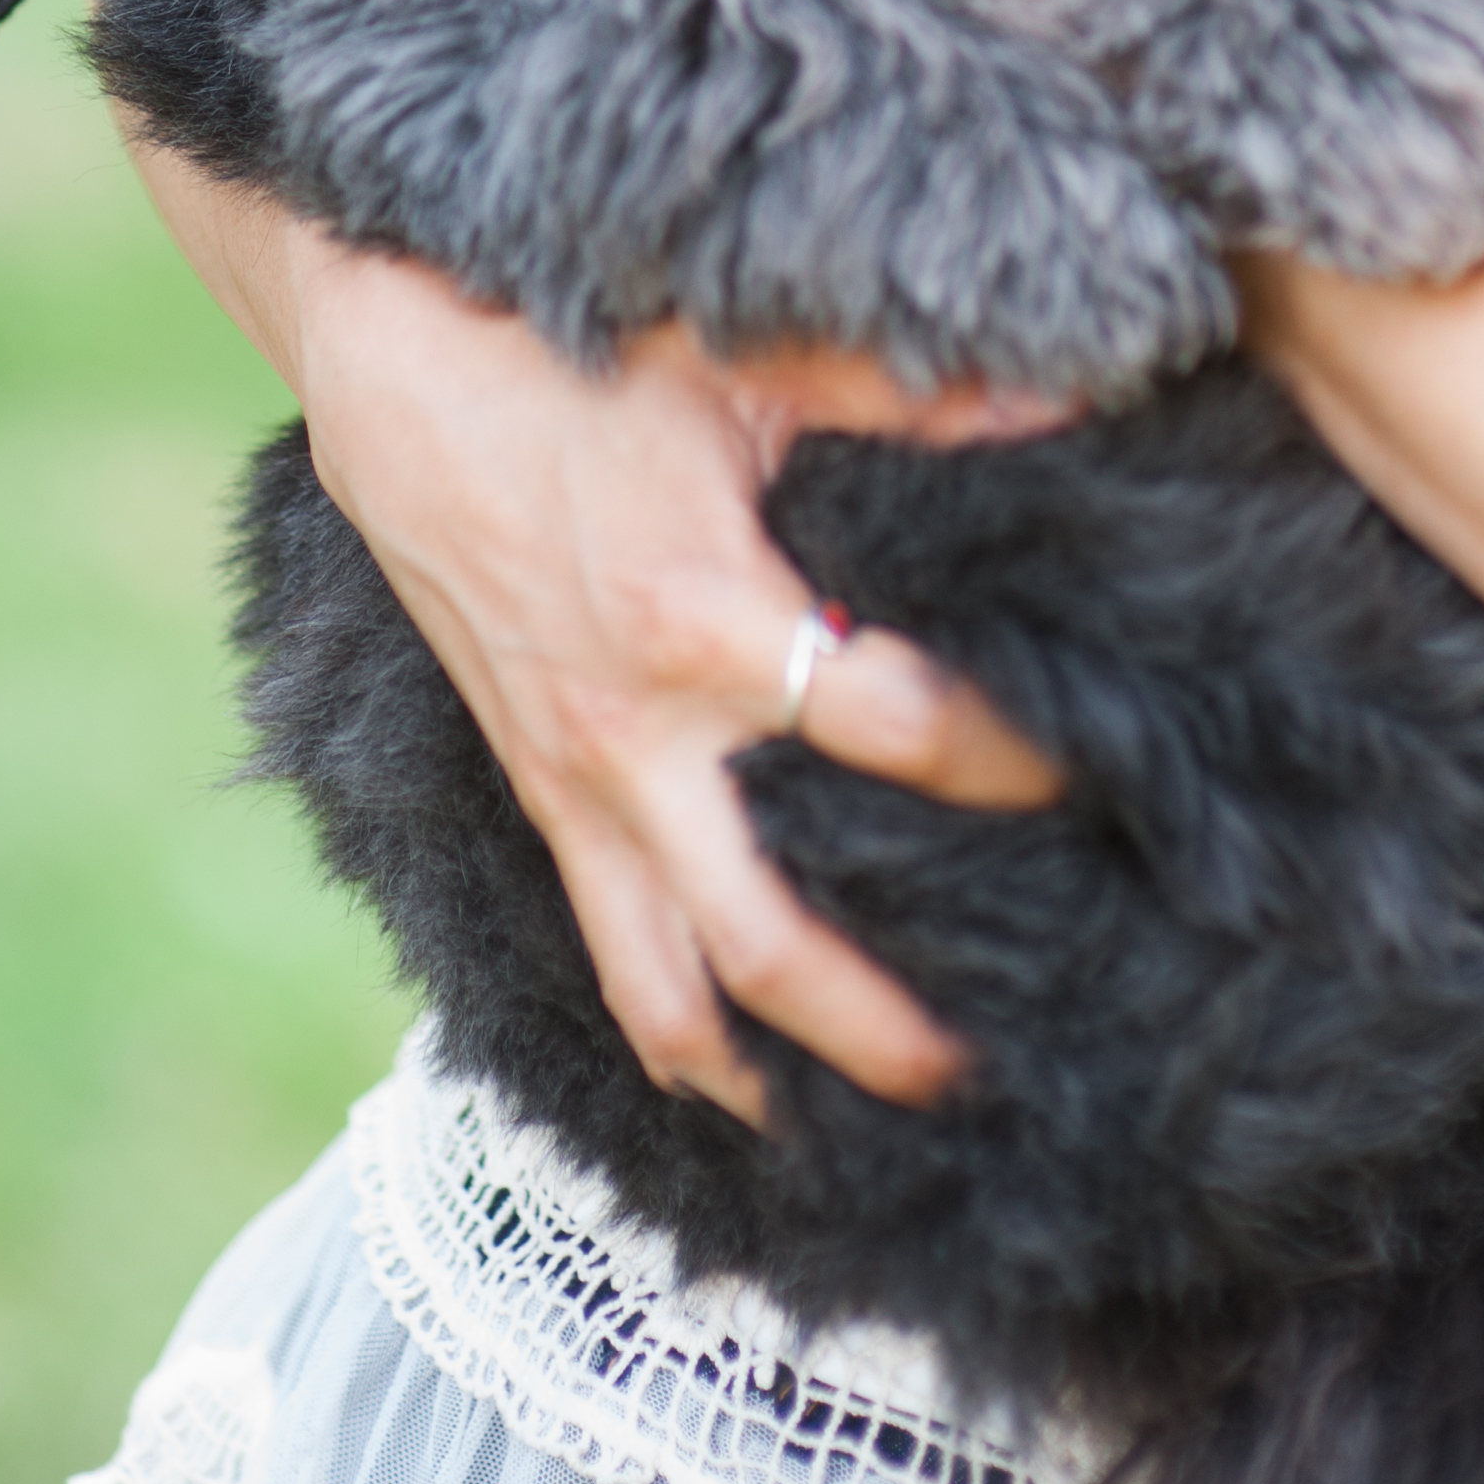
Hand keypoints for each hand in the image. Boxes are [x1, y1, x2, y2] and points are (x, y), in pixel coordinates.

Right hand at [85, 0, 1065, 1126]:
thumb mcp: (741, 366)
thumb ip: (906, 399)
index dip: (1007, 758)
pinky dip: (663, 1021)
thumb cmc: (573, 349)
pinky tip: (726, 1068)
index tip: (1094, 769)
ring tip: (848, 1135)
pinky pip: (599, 939)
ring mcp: (574, 778)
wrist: (388, 356)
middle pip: (768, 938)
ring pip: (661, 985)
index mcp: (702, 622)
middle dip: (874, 1024)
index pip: (896, 726)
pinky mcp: (534, 783)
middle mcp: (635, 736)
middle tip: (981, 1073)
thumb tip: (1066, 403)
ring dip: (755, 1071)